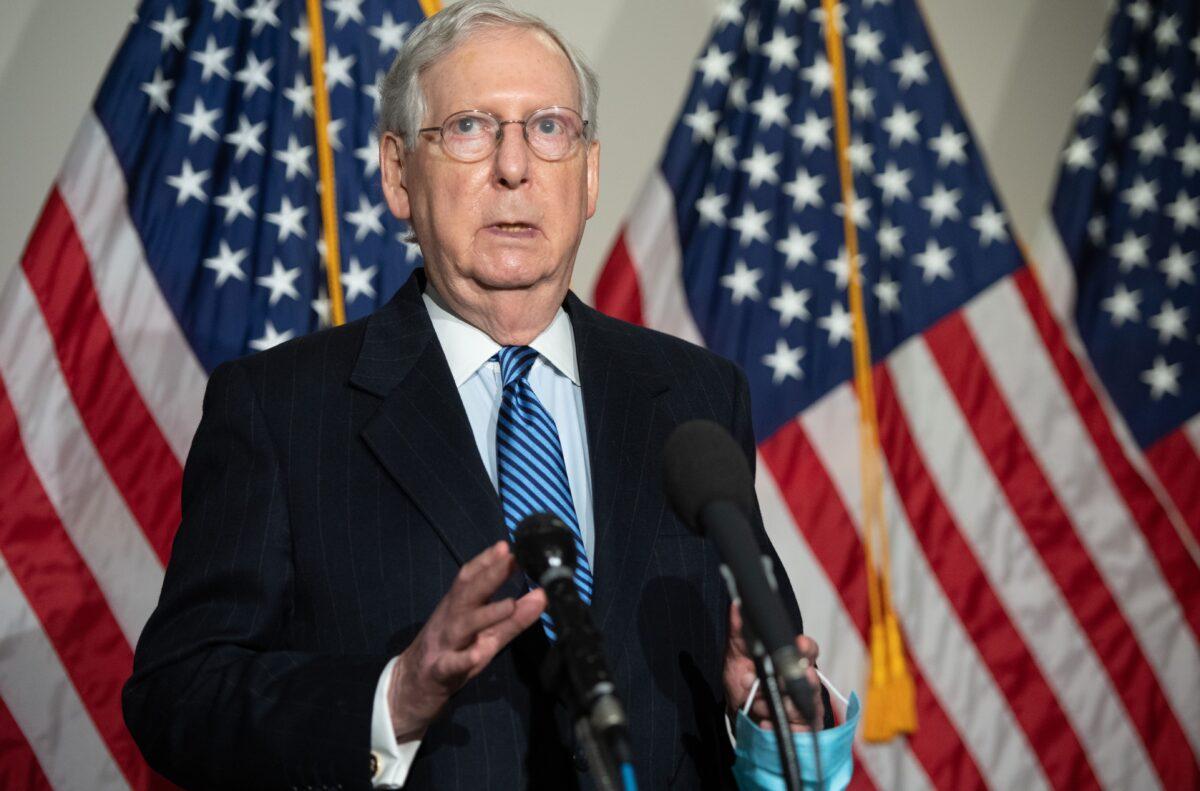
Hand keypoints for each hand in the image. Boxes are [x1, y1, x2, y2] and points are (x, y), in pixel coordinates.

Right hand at [389, 541, 545, 740]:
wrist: (412, 685)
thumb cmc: (453, 651)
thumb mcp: (485, 634)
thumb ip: (514, 617)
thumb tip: (542, 595)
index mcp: (459, 606)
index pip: (471, 577)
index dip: (488, 560)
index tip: (508, 545)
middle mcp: (451, 619)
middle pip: (468, 593)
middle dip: (490, 575)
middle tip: (512, 559)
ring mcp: (444, 644)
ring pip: (464, 626)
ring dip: (486, 614)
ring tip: (509, 604)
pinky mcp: (440, 670)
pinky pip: (450, 664)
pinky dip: (462, 659)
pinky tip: (475, 655)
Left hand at [723, 602, 823, 730]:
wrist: (740, 717)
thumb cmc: (744, 683)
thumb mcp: (736, 656)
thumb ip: (739, 632)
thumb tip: (737, 604)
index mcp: (792, 659)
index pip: (807, 651)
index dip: (805, 648)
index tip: (799, 644)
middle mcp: (803, 681)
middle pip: (807, 680)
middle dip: (784, 681)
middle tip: (763, 681)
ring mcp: (806, 707)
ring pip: (798, 706)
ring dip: (772, 705)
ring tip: (755, 705)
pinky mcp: (804, 730)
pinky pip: (796, 730)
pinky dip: (775, 726)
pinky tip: (762, 724)